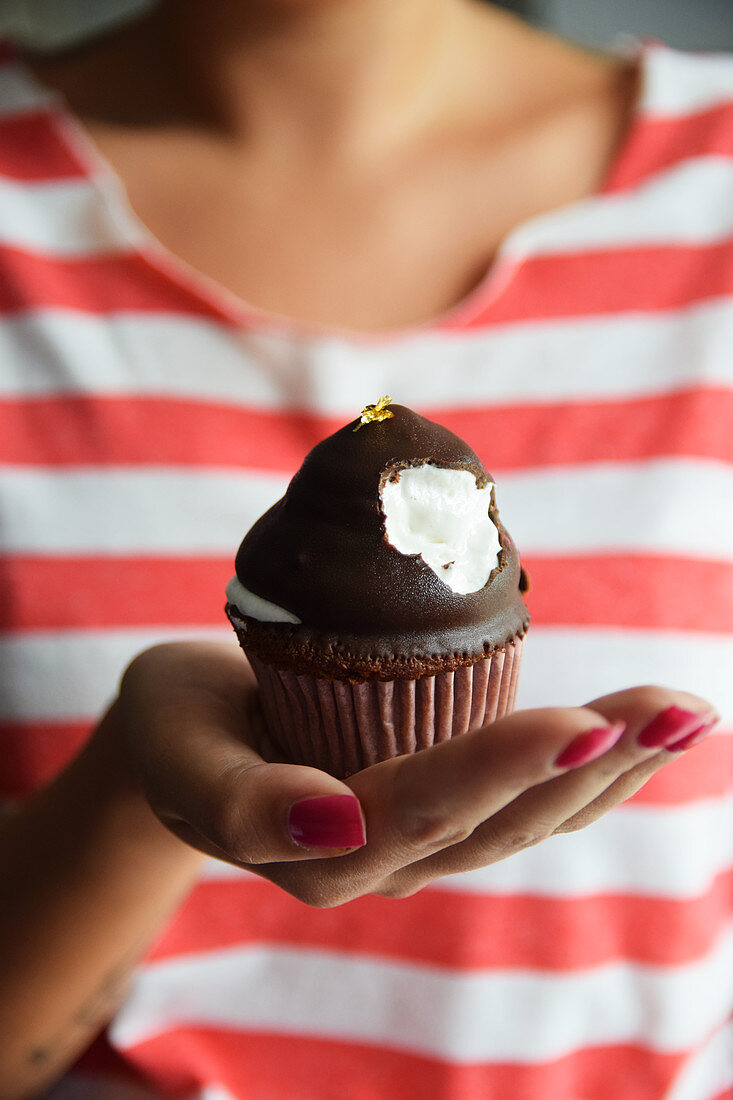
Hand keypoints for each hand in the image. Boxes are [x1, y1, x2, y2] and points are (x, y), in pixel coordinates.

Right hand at [119, 641, 717, 907]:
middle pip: (500, 821)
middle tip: (676, 706)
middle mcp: (385, 862)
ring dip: (613, 767)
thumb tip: (335, 815)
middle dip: (591, 763)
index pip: (421, 808)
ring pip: (528, 819)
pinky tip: (640, 734)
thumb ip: (239, 802)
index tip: (577, 725)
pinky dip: (588, 769)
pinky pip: (524, 802)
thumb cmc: (180, 731)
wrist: (190, 739)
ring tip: (686, 710)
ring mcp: (421, 844)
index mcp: (319, 853)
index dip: (499, 768)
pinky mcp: (441, 815)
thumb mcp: (181, 758)